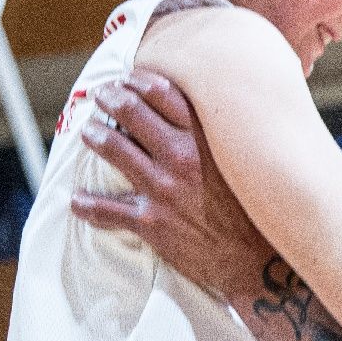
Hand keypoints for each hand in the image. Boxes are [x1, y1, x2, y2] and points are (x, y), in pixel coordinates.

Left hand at [69, 70, 273, 298]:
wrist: (262, 262)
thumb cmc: (263, 211)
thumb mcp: (253, 164)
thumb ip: (233, 139)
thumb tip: (230, 119)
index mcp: (207, 139)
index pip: (162, 92)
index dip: (139, 80)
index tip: (129, 78)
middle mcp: (181, 156)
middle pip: (132, 111)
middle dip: (110, 97)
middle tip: (102, 94)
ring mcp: (163, 188)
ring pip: (114, 148)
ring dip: (95, 135)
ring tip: (89, 131)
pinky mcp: (152, 222)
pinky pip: (107, 210)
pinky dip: (87, 205)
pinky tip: (77, 201)